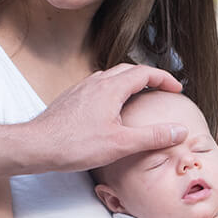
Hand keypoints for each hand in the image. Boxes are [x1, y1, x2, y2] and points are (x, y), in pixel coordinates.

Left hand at [25, 64, 187, 172]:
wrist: (37, 146)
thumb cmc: (75, 145)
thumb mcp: (121, 144)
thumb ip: (152, 136)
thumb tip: (180, 130)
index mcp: (111, 88)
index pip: (145, 73)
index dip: (164, 78)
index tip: (177, 88)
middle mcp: (96, 82)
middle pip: (128, 70)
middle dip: (149, 77)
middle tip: (162, 89)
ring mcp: (82, 89)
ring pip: (111, 77)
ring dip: (130, 82)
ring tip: (140, 97)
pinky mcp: (72, 99)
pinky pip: (98, 87)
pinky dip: (113, 91)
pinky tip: (112, 109)